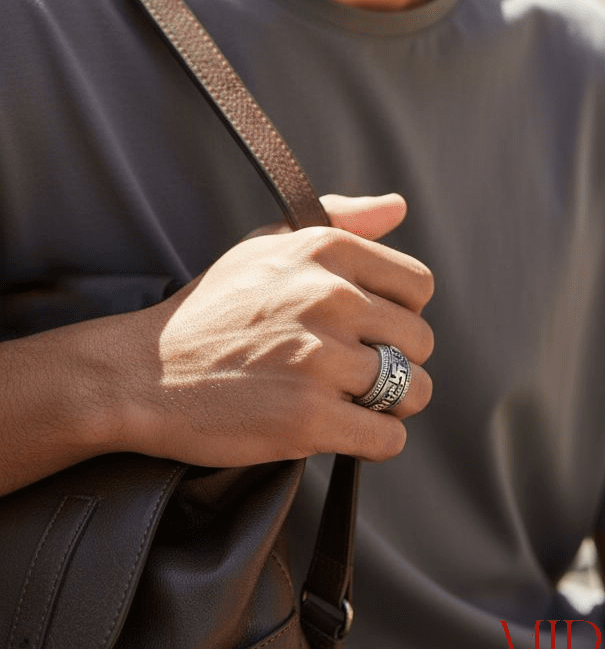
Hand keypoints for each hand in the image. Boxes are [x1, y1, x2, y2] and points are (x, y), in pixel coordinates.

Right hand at [122, 193, 433, 465]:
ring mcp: (320, 358)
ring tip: (350, 402)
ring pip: (412, 390)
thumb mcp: (268, 244)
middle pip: (420, 340)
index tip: (369, 329)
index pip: (418, 285)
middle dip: (395, 361)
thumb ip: (340, 221)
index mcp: (325, 249)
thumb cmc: (211, 309)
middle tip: (352, 372)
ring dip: (390, 406)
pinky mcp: (308, 418)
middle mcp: (330, 296)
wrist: (141, 373)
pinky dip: (374, 443)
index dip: (400, 313)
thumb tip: (398, 205)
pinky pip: (388, 438)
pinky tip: (342, 431)